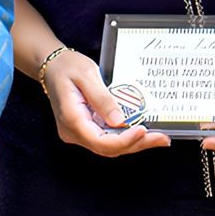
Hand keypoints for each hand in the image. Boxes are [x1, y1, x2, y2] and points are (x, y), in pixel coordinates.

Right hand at [36, 43, 170, 157]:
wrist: (52, 66)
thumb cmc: (67, 67)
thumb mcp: (87, 75)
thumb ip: (102, 99)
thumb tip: (120, 121)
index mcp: (72, 119)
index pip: (100, 141)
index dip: (125, 140)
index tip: (143, 130)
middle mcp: (73, 132)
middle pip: (108, 148)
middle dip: (137, 144)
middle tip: (162, 138)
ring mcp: (79, 133)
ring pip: (109, 147)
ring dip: (134, 143)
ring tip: (159, 138)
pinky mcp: (86, 129)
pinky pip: (108, 139)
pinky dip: (126, 138)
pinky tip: (143, 133)